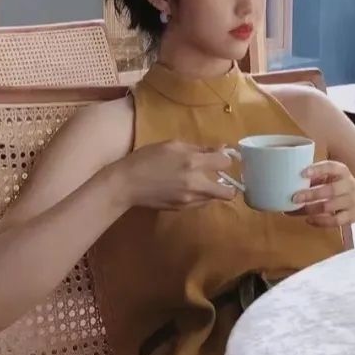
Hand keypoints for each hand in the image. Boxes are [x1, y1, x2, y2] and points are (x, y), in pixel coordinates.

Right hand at [119, 140, 238, 210]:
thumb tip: (220, 148)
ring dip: (212, 190)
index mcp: (193, 162)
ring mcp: (189, 200)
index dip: (225, 159)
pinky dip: (199, 196)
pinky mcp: (182, 209)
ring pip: (214, 199)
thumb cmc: (147, 158)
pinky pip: (200, 203)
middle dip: (228, 185)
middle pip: (228, 192)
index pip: (225, 163)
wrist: (126, 184)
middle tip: (219, 177)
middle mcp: (195, 184)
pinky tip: (186, 188)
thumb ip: (198, 148)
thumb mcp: (173, 145)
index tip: (220, 158)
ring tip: (198, 181)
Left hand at [292, 160, 354, 228]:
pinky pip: (334, 221)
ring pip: (329, 207)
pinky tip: (308, 220)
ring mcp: (350, 202)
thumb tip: (290, 181)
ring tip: (295, 210)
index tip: (301, 173)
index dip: (317, 170)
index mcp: (342, 172)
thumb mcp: (333, 177)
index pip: (331, 167)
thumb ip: (316, 178)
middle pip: (330, 190)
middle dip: (310, 194)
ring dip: (310, 209)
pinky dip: (320, 222)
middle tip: (294, 197)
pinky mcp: (350, 217)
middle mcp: (348, 185)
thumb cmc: (340, 186)